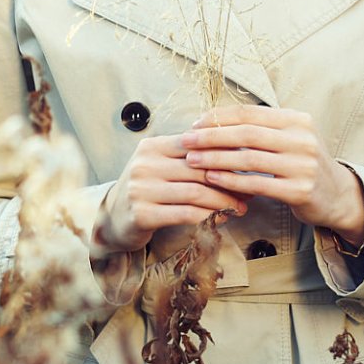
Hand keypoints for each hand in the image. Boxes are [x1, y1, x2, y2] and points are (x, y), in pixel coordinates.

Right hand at [94, 133, 248, 252]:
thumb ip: (190, 157)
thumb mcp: (162, 165)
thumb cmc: (147, 190)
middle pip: (199, 168)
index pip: (196, 144)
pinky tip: (222, 219)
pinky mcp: (142, 214)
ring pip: (195, 192)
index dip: (225, 153)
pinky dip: (208, 217)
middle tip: (251, 190)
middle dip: (230, 180)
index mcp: (152, 146)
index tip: (249, 163)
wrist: (112, 219)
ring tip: (241, 207)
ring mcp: (141, 189)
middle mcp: (145, 164)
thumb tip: (236, 152)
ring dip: (223, 201)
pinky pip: (185, 214)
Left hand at [180, 105, 363, 241]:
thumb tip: (214, 120)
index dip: (219, 117)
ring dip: (215, 159)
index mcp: (297, 120)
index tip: (195, 124)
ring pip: (249, 158)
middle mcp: (302, 139)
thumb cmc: (303, 164)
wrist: (337, 195)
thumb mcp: (291, 138)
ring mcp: (303, 165)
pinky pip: (257, 184)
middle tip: (186, 141)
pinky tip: (212, 179)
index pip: (249, 113)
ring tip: (193, 161)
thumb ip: (262, 128)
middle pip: (247, 134)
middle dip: (211, 137)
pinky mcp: (299, 191)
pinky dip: (231, 181)